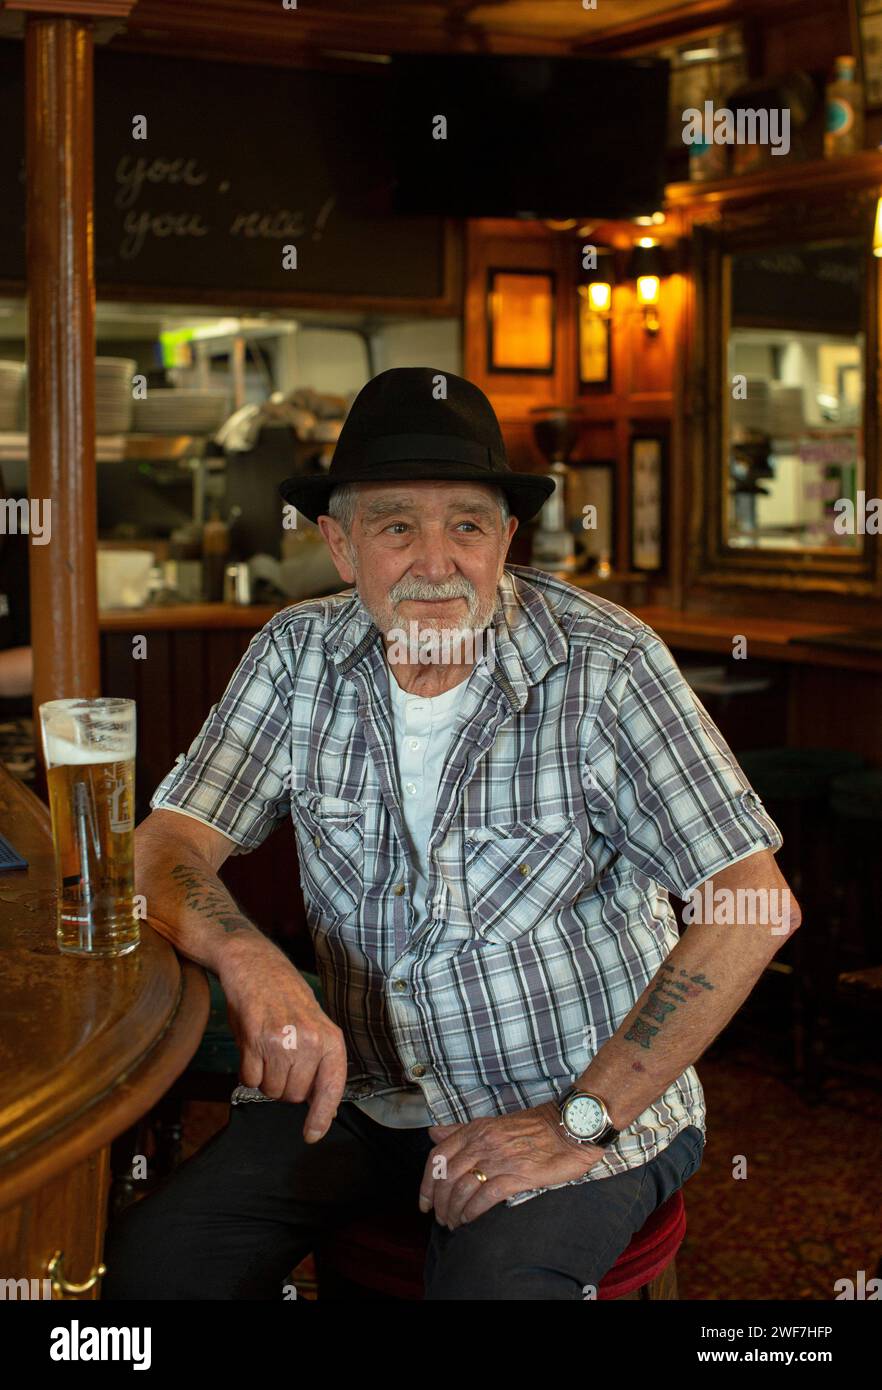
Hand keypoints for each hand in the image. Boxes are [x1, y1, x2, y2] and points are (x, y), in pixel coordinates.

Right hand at [218, 937, 347, 1143]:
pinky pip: (249, 1080)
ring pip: (271, 1091)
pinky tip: (252, 1048)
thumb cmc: (286, 998)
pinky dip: (248, 1072)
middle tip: (280, 1059)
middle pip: (294, 1096)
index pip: (332, 1088)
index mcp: (330, 1039)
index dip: (321, 1116)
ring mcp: (282, 1042)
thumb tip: (323, 1109)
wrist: (256, 966)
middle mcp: (309, 1042)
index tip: (312, 1135)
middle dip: (284, 1087)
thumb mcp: (315, 1027)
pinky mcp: (254, 1041)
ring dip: (265, 1080)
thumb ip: (320, 1064)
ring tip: (267, 1051)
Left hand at [419, 1101, 603, 1228]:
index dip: (425, 1183)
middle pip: (445, 1177)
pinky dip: (472, 1212)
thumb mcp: (492, 1123)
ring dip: (453, 1212)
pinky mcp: (518, 1175)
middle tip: (441, 1220)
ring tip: (455, 1224)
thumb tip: (432, 1133)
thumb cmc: (532, 1127)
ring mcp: (499, 1159)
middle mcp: (482, 1143)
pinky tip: (470, 1220)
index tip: (424, 1203)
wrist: (568, 1126)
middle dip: (438, 1203)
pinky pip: (485, 1197)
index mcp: (474, 1130)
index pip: (437, 1156)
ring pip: (462, 1188)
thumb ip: (461, 1130)